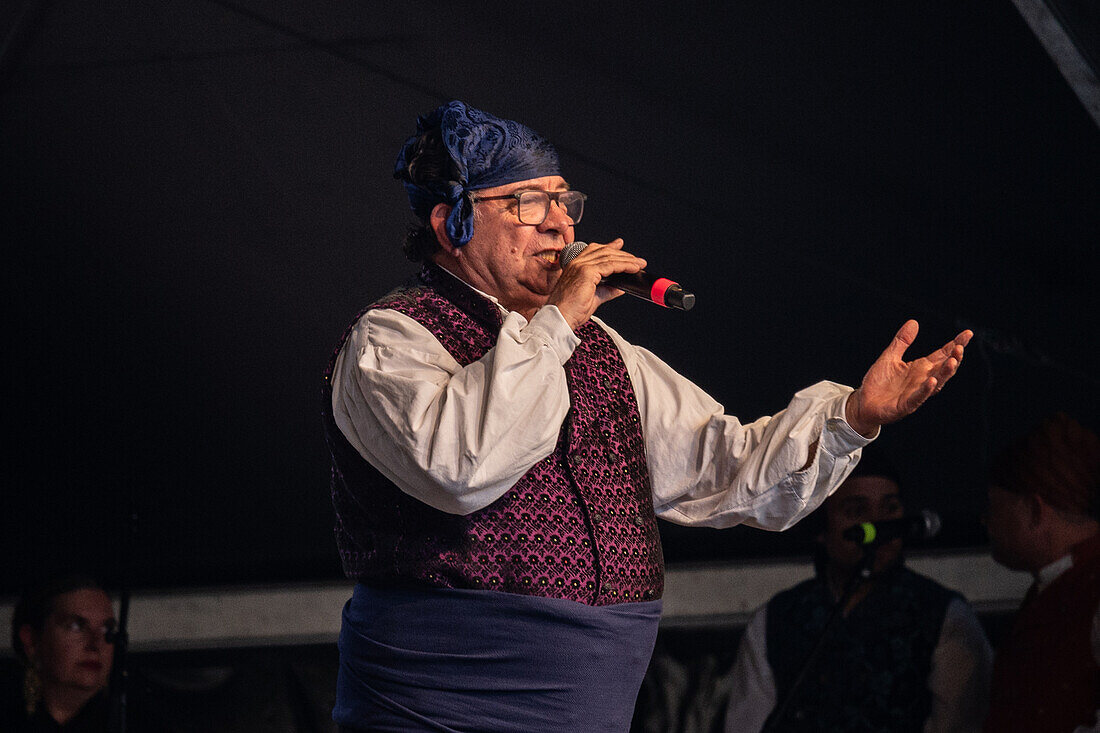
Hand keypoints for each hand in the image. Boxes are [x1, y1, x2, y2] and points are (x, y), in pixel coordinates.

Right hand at [547, 239, 645, 329]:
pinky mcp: (586, 272)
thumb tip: (620, 287)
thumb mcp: (593, 298)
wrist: (560, 317)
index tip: (619, 244)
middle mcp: (577, 263)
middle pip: (604, 251)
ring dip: (627, 260)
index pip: (594, 250)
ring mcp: (581, 266)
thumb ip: (607, 290)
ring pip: (609, 257)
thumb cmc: (570, 311)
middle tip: (637, 260)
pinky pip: (610, 265)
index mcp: (575, 266)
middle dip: (623, 254)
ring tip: (639, 264)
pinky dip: (624, 265)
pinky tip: (633, 268)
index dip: (609, 247)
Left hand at [845, 320, 972, 436]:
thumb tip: (914, 322)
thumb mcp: (889, 357)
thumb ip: (902, 341)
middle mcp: (922, 380)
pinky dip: (926, 390)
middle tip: (960, 347)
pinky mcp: (906, 405)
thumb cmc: (879, 381)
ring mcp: (916, 393)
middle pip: (944, 368)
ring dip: (945, 373)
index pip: (942, 354)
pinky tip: (932, 381)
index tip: (967, 334)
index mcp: (921, 368)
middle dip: (954, 358)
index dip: (955, 344)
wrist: (864, 403)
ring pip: (936, 383)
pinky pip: (918, 398)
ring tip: (952, 361)